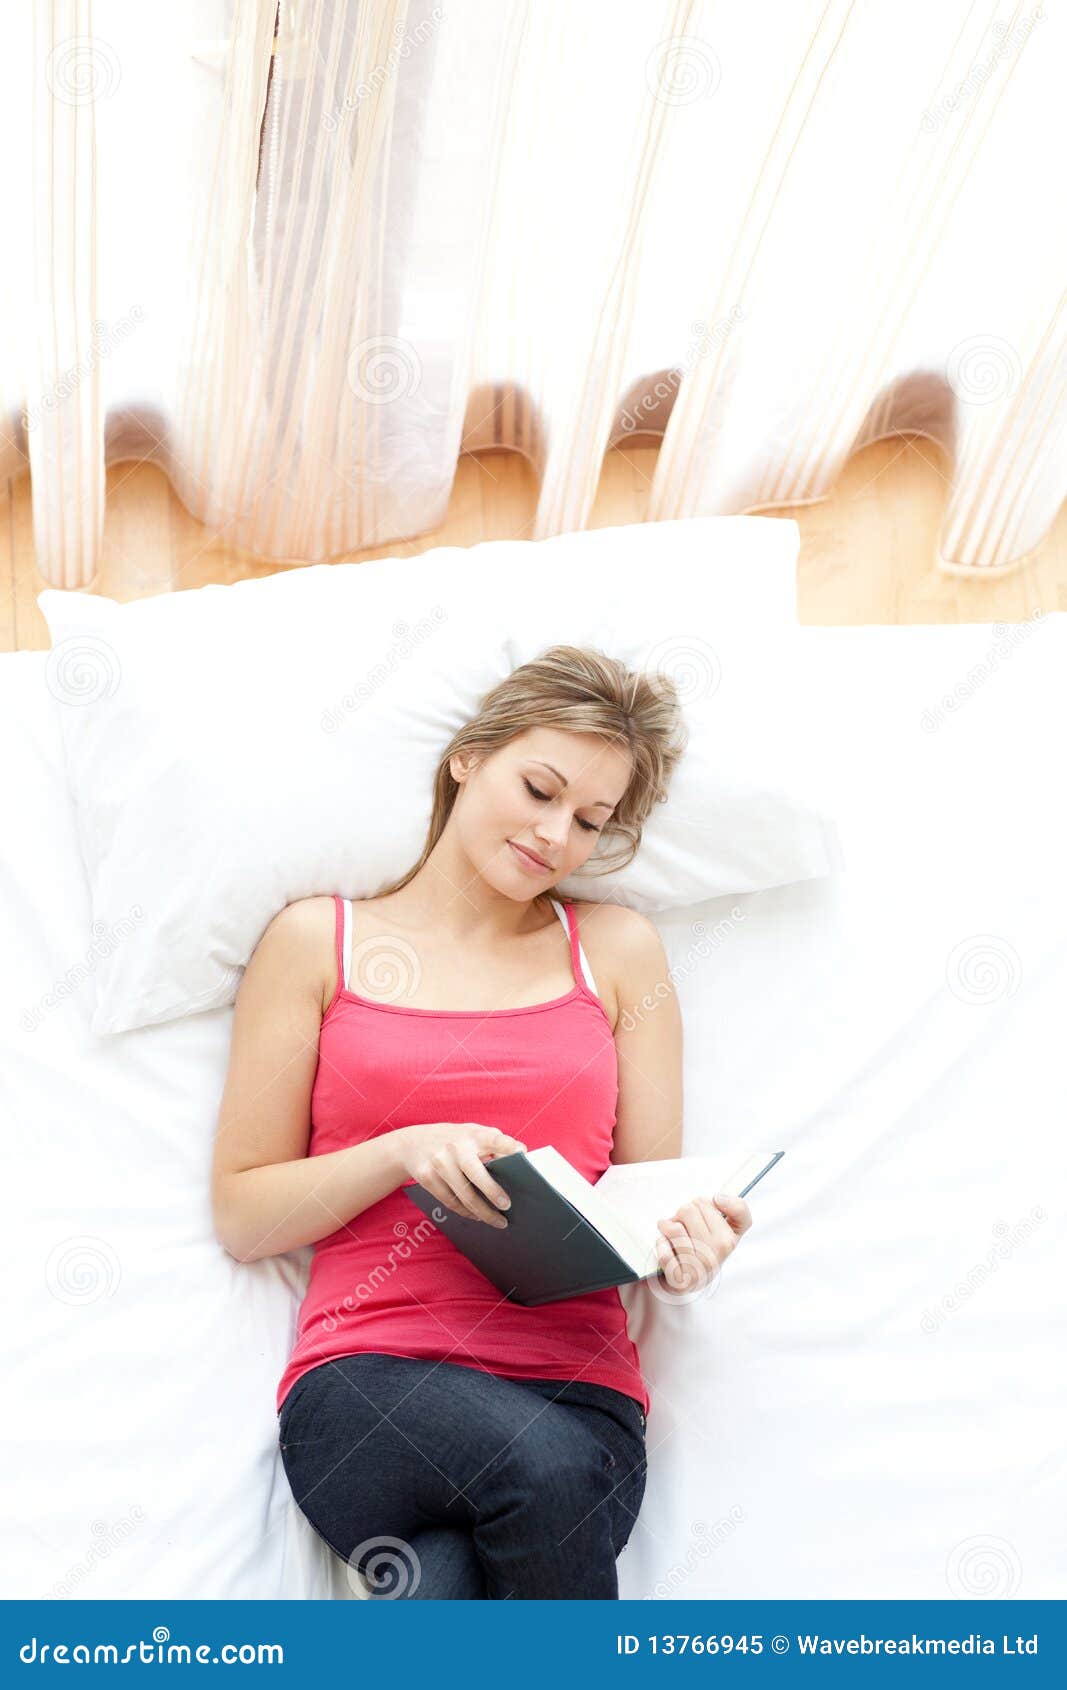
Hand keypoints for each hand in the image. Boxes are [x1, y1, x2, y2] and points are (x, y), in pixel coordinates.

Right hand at [395, 1122, 526, 1226]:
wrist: (411, 1143)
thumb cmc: (452, 1140)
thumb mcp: (470, 1133)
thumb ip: (491, 1145)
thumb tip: (517, 1167)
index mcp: (472, 1134)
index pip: (494, 1138)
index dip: (508, 1145)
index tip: (522, 1153)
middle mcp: (455, 1147)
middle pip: (475, 1173)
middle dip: (492, 1191)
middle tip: (507, 1206)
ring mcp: (439, 1162)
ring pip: (463, 1194)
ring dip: (481, 1211)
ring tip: (497, 1221)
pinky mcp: (426, 1177)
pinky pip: (449, 1201)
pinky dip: (465, 1211)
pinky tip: (476, 1216)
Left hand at [654, 1192, 751, 1295]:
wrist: (689, 1281)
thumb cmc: (705, 1249)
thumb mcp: (725, 1230)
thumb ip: (735, 1209)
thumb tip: (718, 1199)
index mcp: (730, 1239)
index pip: (733, 1209)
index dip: (726, 1203)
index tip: (716, 1201)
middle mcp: (719, 1253)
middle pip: (690, 1209)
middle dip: (683, 1213)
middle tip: (684, 1225)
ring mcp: (700, 1266)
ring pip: (674, 1228)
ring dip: (667, 1226)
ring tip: (671, 1234)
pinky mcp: (680, 1278)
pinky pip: (663, 1248)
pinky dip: (660, 1243)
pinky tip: (666, 1247)